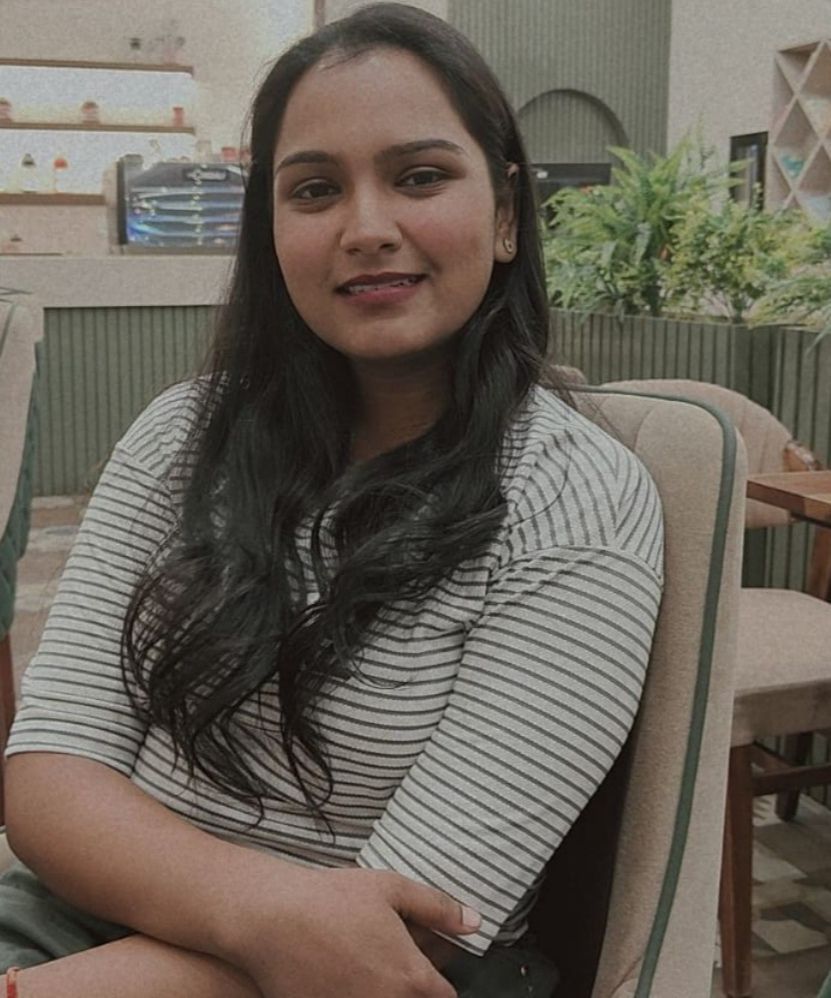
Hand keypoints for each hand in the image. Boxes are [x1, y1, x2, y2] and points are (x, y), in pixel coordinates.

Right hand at [231, 866, 479, 997]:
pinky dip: (354, 997)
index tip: (428, 972)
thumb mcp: (392, 889)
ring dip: (384, 994)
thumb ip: (438, 908)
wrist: (273, 918)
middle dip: (413, 991)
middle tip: (392, 965)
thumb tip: (474, 922)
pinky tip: (343, 976)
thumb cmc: (333, 899)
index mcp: (411, 978)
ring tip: (367, 968)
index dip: (438, 985)